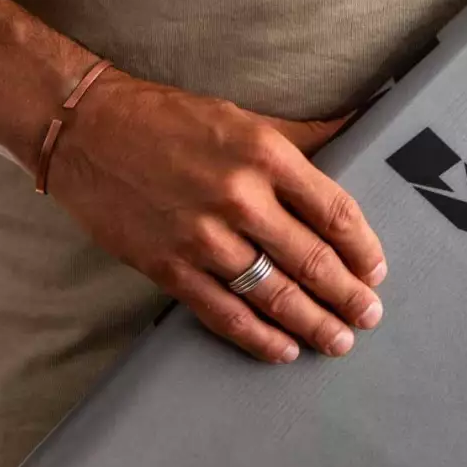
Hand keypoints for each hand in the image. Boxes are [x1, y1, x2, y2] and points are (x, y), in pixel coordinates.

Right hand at [44, 68, 385, 363]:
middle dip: (348, 295)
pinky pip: (223, 313)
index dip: (364, 249)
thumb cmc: (172, 119)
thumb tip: (361, 124)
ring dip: (313, 323)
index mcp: (266, 155)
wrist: (89, 131)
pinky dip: (258, 337)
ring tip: (338, 340)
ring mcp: (203, 237)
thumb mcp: (246, 117)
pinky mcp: (168, 266)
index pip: (335, 212)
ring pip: (274, 294)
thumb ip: (305, 135)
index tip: (377, 269)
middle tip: (369, 315)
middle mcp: (240, 198)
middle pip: (312, 260)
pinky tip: (283, 349)